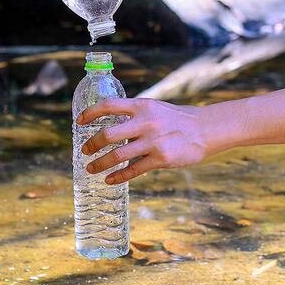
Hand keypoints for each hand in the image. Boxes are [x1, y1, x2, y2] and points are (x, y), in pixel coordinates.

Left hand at [77, 98, 218, 184]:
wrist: (206, 130)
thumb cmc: (176, 119)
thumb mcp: (154, 108)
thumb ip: (134, 114)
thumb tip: (110, 125)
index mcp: (141, 106)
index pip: (108, 105)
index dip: (90, 113)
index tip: (79, 122)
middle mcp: (145, 122)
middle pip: (108, 134)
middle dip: (91, 144)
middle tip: (84, 151)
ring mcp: (153, 141)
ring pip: (118, 155)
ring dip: (100, 163)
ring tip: (91, 168)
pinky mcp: (161, 158)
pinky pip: (134, 170)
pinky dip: (118, 176)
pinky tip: (110, 180)